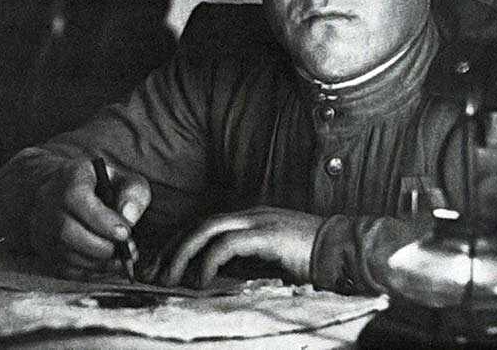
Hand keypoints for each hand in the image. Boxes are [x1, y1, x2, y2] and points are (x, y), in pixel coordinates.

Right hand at [30, 159, 150, 279]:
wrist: (69, 189)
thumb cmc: (103, 183)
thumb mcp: (124, 177)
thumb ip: (133, 192)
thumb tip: (128, 217)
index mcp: (70, 176)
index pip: (76, 198)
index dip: (101, 220)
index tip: (124, 233)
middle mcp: (49, 201)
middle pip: (66, 231)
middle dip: (101, 247)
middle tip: (127, 250)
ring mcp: (42, 227)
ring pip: (64, 254)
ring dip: (98, 263)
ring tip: (122, 259)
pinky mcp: (44, 249)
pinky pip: (63, 269)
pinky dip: (90, 272)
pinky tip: (108, 266)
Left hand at [143, 206, 322, 287]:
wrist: (343, 247)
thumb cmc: (310, 257)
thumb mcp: (271, 260)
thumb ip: (247, 263)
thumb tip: (216, 280)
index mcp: (249, 219)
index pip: (205, 226)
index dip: (180, 243)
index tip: (161, 265)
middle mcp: (249, 215)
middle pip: (200, 224)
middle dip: (172, 247)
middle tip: (152, 272)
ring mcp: (257, 221)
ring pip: (207, 229)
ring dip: (183, 253)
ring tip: (168, 278)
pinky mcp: (265, 234)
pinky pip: (227, 244)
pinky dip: (208, 261)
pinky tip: (199, 281)